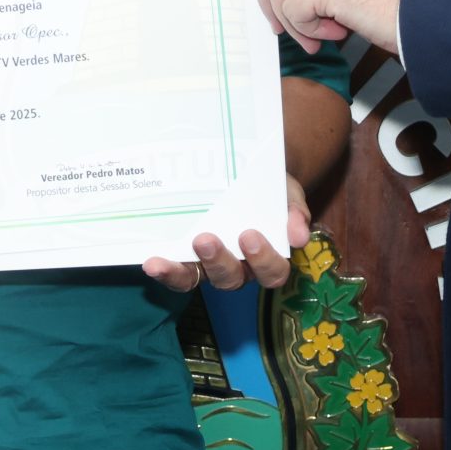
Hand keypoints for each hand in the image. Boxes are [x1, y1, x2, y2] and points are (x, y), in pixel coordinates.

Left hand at [142, 174, 309, 292]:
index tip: (249, 235)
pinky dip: (164, 269)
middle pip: (231, 278)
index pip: (271, 272)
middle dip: (218, 261)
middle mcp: (238, 266)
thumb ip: (294, 211)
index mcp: (267, 256)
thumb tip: (299, 235)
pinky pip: (177, 271)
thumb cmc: (270, 188)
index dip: (262, 260)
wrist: (247, 171)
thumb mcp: (286, 192)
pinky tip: (151, 260)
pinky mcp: (186, 257)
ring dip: (180, 272)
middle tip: (205, 239)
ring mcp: (209, 264)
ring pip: (197, 279)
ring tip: (163, 260)